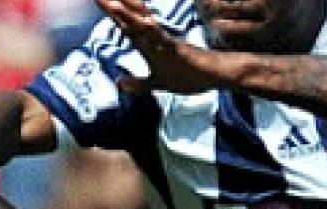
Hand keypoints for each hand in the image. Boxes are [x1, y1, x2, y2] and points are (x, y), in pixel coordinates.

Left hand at [95, 0, 234, 93]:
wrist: (215, 77)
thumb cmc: (189, 76)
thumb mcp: (158, 83)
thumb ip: (139, 83)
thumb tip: (120, 83)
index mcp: (149, 46)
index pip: (125, 26)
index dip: (111, 14)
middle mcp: (155, 40)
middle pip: (129, 20)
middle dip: (113, 7)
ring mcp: (166, 43)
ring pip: (143, 26)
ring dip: (128, 14)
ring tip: (113, 2)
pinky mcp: (179, 50)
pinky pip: (164, 40)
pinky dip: (154, 32)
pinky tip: (144, 23)